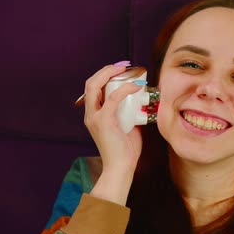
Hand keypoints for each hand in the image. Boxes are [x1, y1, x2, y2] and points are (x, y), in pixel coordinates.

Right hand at [83, 63, 143, 192]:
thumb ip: (130, 112)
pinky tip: (136, 86)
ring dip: (110, 74)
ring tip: (126, 70)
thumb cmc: (125, 150)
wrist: (121, 168)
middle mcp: (90, 114)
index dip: (104, 75)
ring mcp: (94, 117)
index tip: (121, 69)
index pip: (93, 88)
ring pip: (95, 86)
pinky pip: (113, 98)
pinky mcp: (104, 121)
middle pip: (91, 83)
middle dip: (106, 70)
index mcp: (93, 115)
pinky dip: (125, 88)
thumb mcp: (127, 126)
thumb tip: (143, 101)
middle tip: (123, 66)